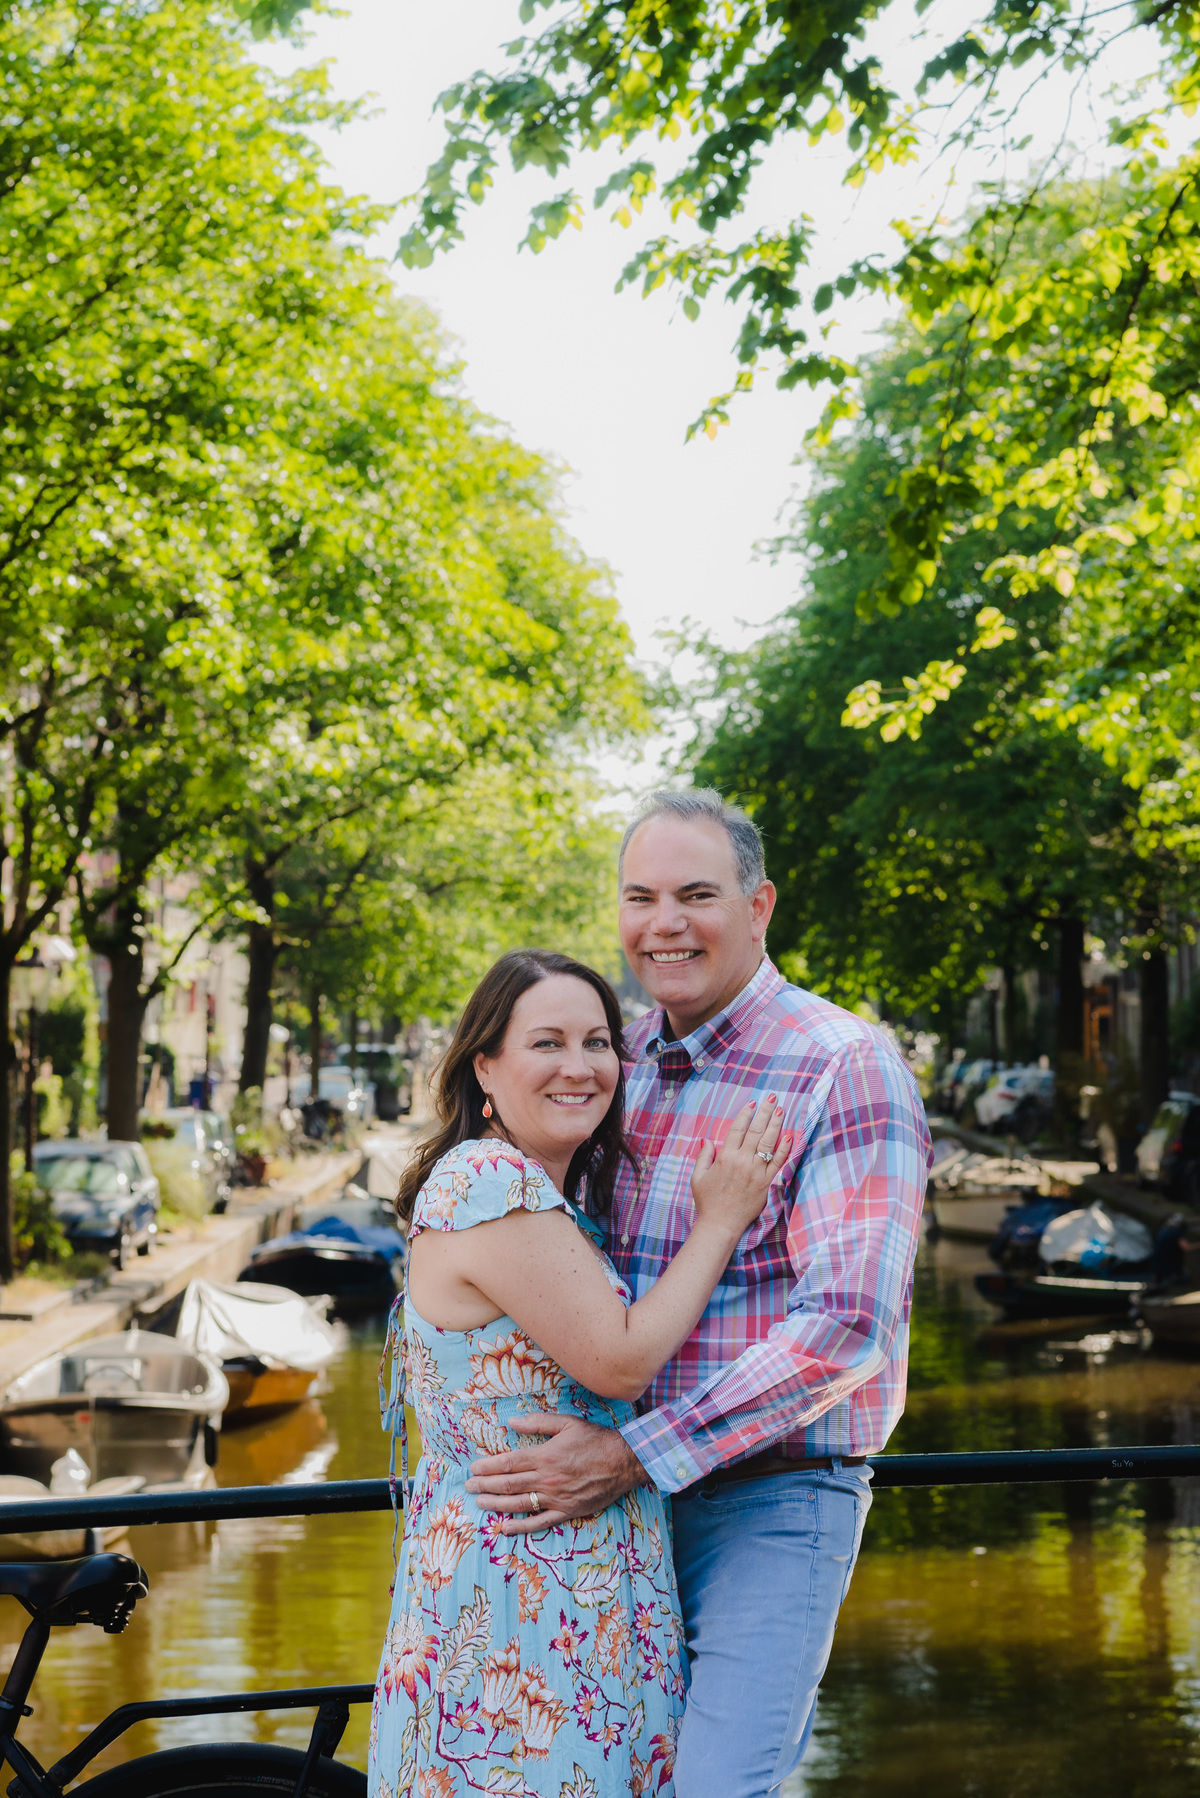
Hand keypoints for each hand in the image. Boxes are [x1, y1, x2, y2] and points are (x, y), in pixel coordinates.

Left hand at [466, 1414, 647, 1534]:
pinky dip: (520, 1526)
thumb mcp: (567, 1423)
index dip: (488, 1466)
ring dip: (496, 1504)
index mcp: (545, 1455)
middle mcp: (547, 1478)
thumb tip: (512, 1422)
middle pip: (509, 1484)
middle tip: (469, 1486)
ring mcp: (556, 1498)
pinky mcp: (567, 1511)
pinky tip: (504, 1527)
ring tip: (480, 1503)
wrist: (624, 1462)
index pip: (509, 1462)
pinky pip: (539, 1522)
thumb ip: (538, 1422)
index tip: (473, 1467)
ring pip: (519, 1503)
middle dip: (486, 1485)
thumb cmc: (595, 1440)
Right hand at [691, 1095, 791, 1239]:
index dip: (745, 1114)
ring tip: (782, 1110)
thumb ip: (704, 1156)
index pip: (737, 1129)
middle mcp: (742, 1161)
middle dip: (765, 1112)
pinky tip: (789, 1136)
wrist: (720, 1224)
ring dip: (776, 1124)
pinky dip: (784, 1149)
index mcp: (725, 1157)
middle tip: (773, 1098)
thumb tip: (706, 1140)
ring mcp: (756, 1172)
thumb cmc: (707, 1202)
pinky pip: (777, 1163)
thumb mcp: (698, 1177)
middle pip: (756, 1131)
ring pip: (768, 1143)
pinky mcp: (766, 1183)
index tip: (752, 1103)